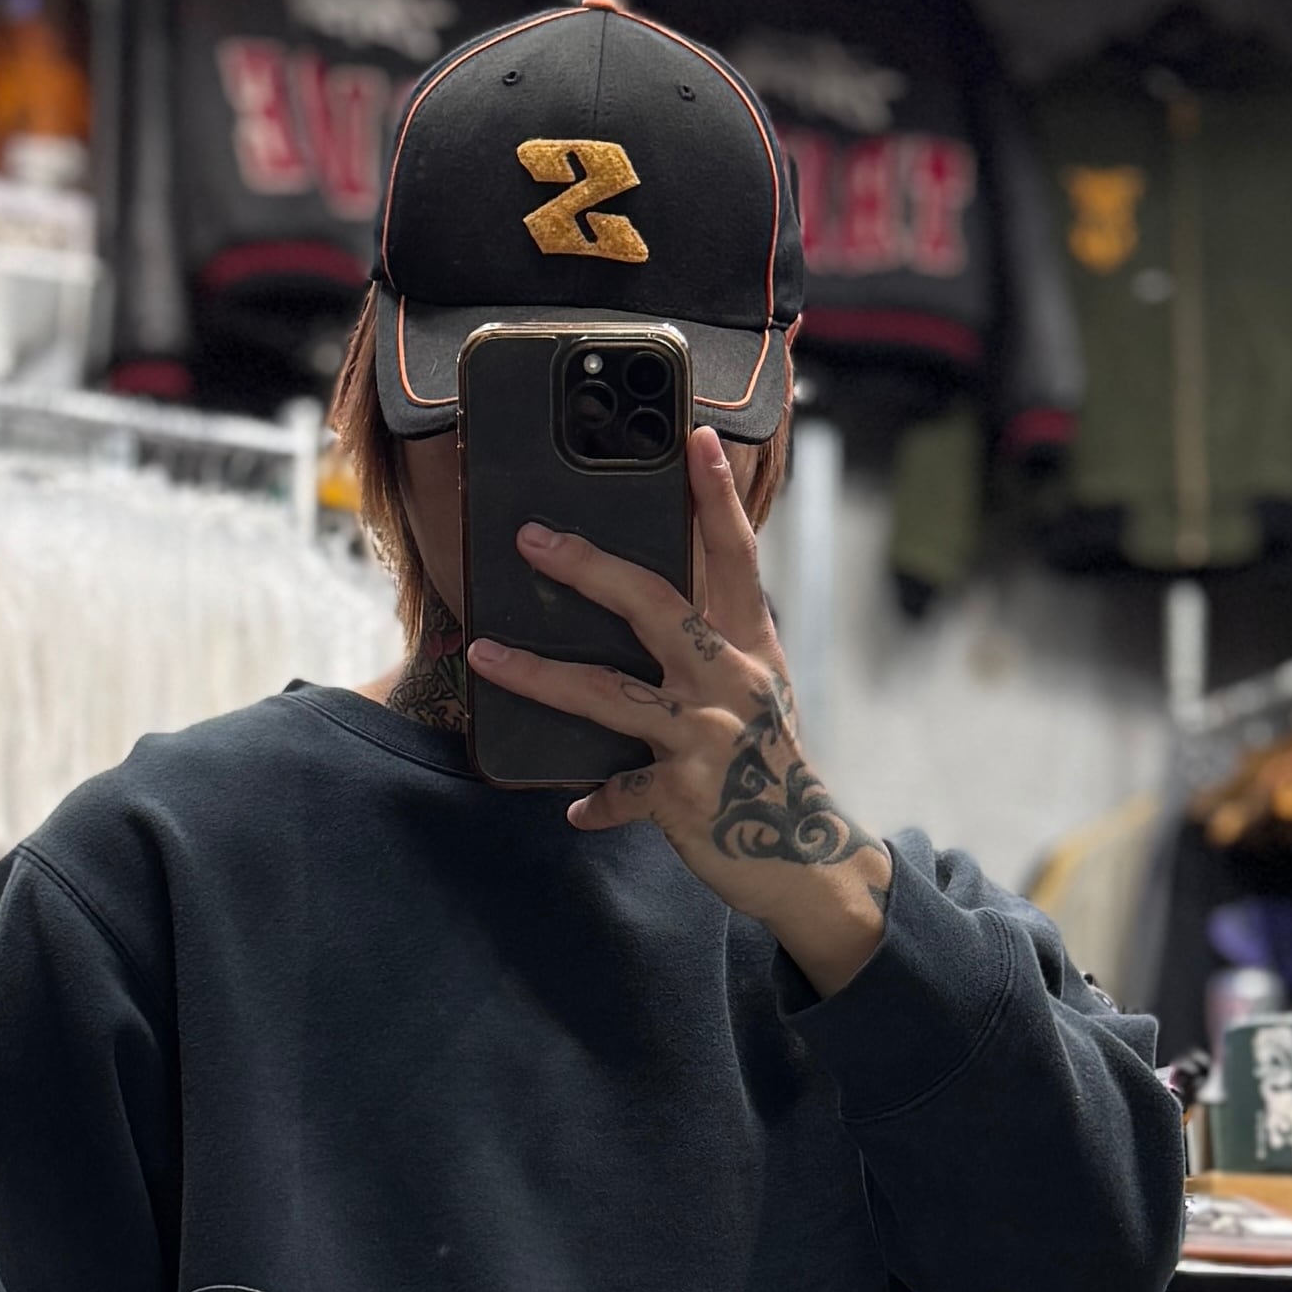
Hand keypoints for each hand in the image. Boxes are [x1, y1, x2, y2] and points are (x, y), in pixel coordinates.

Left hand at [466, 425, 891, 997]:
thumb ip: (714, 646)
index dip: (716, 497)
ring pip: (607, 694)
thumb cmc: (770, 767)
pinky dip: (597, 802)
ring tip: (485, 656)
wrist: (806, 854)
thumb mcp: (758, 693)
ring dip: (540, 675)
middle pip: (654, 604)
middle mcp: (729, 680)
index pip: (734, 557)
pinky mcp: (683, 794)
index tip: (696, 437)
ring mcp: (705, 735)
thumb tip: (647, 604)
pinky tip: (573, 809)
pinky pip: (621, 791)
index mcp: (750, 647)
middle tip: (534, 539)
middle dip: (589, 568)